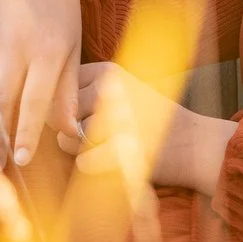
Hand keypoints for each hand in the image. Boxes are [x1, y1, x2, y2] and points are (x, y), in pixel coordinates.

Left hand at [69, 61, 235, 196]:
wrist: (196, 144)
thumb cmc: (151, 120)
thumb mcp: (122, 91)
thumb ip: (84, 95)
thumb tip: (45, 114)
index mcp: (110, 73)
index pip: (63, 87)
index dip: (66, 107)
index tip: (86, 115)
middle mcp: (112, 91)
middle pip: (61, 114)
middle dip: (69, 131)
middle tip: (97, 137)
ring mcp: (117, 120)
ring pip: (68, 139)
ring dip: (79, 150)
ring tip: (106, 148)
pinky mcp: (123, 150)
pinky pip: (83, 162)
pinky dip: (94, 168)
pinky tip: (112, 162)